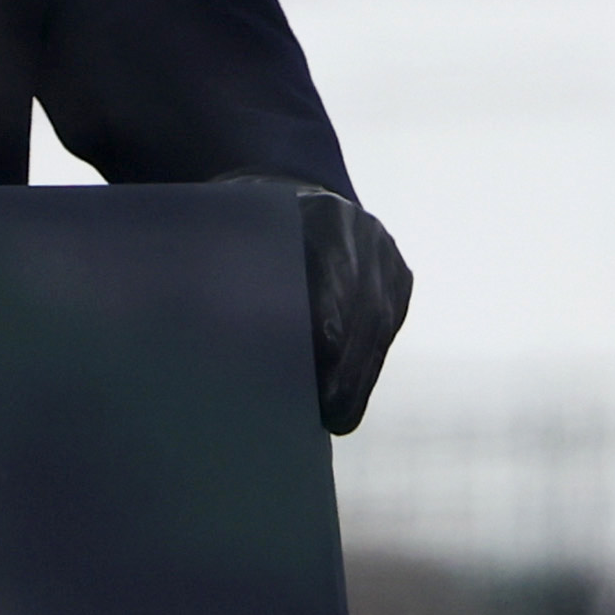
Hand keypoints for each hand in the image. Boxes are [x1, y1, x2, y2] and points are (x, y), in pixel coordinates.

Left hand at [227, 176, 414, 434]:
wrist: (291, 198)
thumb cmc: (248, 229)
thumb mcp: (232, 236)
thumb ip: (228, 272)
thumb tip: (216, 327)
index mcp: (317, 209)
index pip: (331, 262)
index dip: (330, 309)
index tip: (321, 354)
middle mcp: (361, 229)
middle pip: (365, 301)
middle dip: (350, 363)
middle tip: (330, 411)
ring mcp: (385, 252)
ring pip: (382, 319)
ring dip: (362, 374)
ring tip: (340, 416)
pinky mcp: (398, 277)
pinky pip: (389, 325)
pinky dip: (369, 364)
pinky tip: (350, 397)